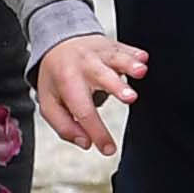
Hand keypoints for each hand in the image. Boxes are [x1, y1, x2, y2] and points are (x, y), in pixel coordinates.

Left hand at [35, 32, 147, 152]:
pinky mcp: (113, 46)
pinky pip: (125, 48)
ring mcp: (100, 54)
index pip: (84, 111)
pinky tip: (143, 58)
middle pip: (101, 77)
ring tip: (141, 71)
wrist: (59, 43)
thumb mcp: (50, 104)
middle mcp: (84, 66)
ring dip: (130, 64)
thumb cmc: (58, 79)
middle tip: (130, 98)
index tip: (109, 149)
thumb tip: (86, 143)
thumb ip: (65, 126)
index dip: (98, 132)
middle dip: (117, 87)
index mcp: (67, 83)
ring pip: (116, 58)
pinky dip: (135, 54)